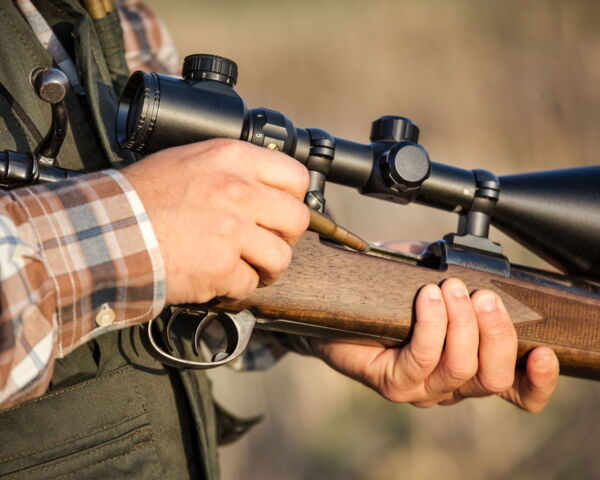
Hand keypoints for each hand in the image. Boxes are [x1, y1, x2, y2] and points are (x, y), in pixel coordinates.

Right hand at [122, 139, 309, 304]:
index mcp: (233, 158)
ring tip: (247, 267)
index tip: (282, 212)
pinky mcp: (221, 267)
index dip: (293, 199)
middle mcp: (239, 191)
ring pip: (281, 257)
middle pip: (297, 219)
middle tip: (267, 243)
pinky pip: (249, 284)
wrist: (107, 230)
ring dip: (267, 267)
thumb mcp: (190, 161)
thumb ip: (231, 170)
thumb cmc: (140, 197)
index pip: (296, 176)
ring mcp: (232, 230)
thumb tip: (263, 187)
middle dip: (286, 237)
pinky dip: (236, 288)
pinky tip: (218, 279)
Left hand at [310, 278, 558, 412]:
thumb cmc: (389, 294)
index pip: (517, 389)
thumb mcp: (432, 276)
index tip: (545, 352)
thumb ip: (460, 274)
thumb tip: (477, 262)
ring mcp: (422, 388)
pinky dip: (431, 325)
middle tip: (482, 295)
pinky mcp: (393, 384)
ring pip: (460, 369)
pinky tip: (427, 297)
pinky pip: (421, 359)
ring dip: (462, 324)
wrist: (338, 308)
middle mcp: (451, 385)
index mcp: (471, 365)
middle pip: (493, 377)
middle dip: (495, 332)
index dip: (537, 379)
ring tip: (450, 289)